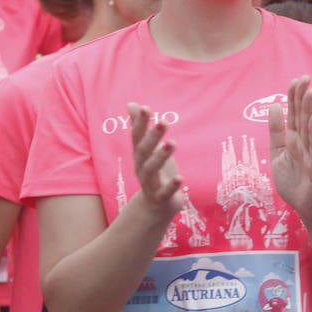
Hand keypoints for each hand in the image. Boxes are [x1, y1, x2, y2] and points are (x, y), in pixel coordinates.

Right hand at [128, 104, 184, 223]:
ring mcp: (150, 183)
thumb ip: (139, 127)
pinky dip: (171, 186)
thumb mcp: (147, 149)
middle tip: (164, 122)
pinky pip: (164, 192)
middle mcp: (141, 167)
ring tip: (173, 143)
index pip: (137, 136)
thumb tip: (131, 104)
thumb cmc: (154, 172)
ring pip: (152, 169)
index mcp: (139, 155)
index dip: (140, 123)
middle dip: (152, 136)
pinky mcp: (160, 198)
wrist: (155, 207)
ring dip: (161, 156)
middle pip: (143, 151)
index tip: (146, 108)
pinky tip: (180, 179)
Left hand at [268, 77, 311, 226]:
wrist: (305, 206)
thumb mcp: (277, 153)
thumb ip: (276, 131)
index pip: (294, 114)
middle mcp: (304, 142)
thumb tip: (275, 106)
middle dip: (302, 97)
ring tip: (310, 90)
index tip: (295, 79)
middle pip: (302, 116)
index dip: (293, 97)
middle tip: (304, 77)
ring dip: (309, 109)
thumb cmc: (293, 181)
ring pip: (309, 127)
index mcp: (294, 139)